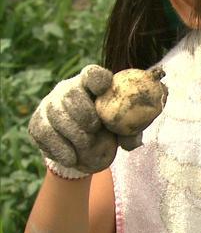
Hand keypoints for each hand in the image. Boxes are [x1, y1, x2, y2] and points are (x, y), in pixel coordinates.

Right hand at [28, 65, 142, 176]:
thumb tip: (132, 141)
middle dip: (83, 112)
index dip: (97, 79)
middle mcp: (67, 89)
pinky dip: (60, 148)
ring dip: (73, 132)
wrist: (82, 148)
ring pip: (56, 114)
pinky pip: (45, 133)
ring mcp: (49, 105)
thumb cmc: (108, 131)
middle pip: (71, 93)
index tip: (104, 87)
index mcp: (92, 85)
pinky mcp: (37, 124)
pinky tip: (72, 158)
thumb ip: (130, 133)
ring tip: (86, 145)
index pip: (93, 74)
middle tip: (94, 128)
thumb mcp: (121, 130)